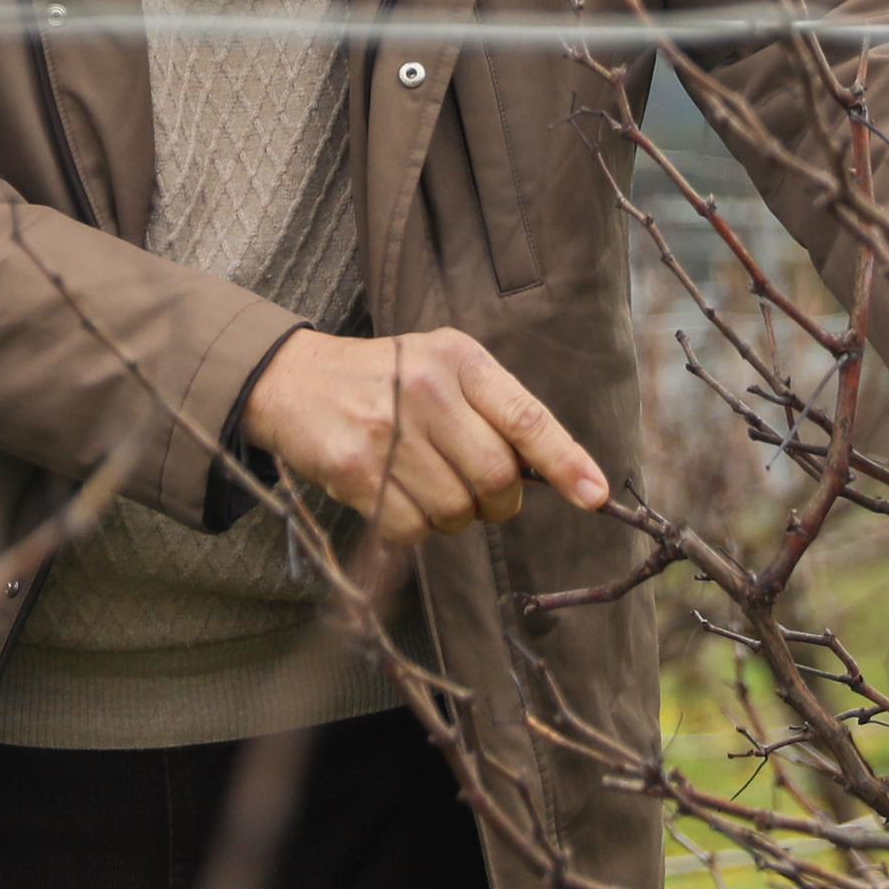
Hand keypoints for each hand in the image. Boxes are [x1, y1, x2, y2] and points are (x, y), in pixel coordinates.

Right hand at [239, 328, 610, 542]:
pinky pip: (413, 530)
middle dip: (498, 501)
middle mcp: (427, 391)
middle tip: (482, 493)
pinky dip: (415, 528)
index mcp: (459, 359)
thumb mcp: (442, 367)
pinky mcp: (356, 471)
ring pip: (457, 511)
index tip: (595, 497)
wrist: (293, 380)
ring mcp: (389, 432)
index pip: (526, 417)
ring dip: (454, 516)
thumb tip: (555, 474)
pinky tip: (395, 493)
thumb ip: (495, 409)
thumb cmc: (387, 380)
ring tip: (427, 484)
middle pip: (496, 478)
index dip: (566, 463)